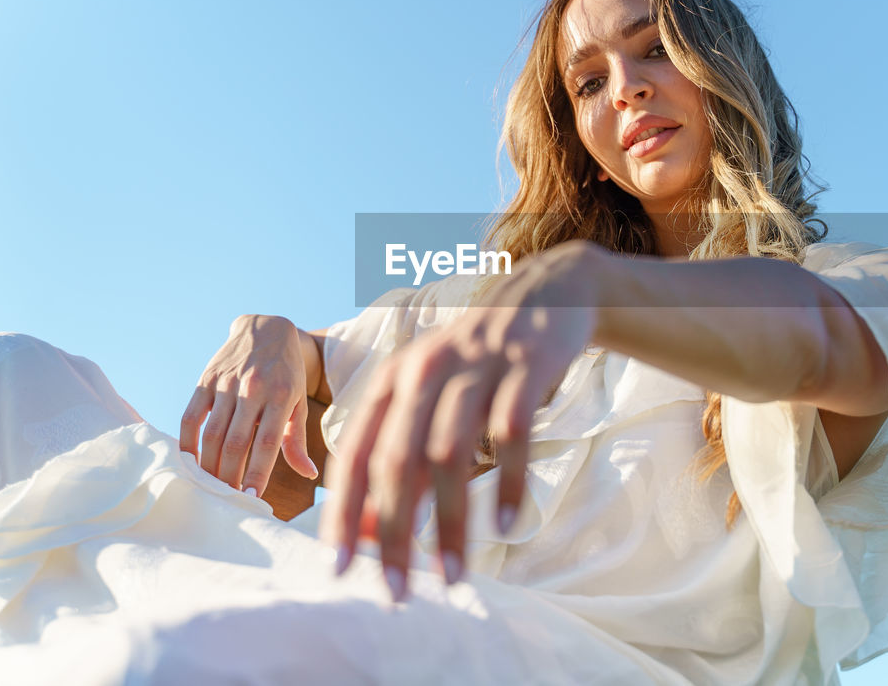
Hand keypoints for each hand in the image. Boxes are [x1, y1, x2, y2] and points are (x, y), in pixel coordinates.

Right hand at [181, 314, 320, 494]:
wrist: (265, 329)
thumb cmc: (286, 374)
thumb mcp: (298, 402)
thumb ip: (297, 440)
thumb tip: (309, 473)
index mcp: (280, 396)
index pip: (267, 443)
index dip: (258, 472)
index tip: (252, 498)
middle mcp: (252, 389)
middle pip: (236, 443)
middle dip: (230, 476)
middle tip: (228, 500)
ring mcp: (226, 384)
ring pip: (212, 434)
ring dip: (209, 466)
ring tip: (211, 488)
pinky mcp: (205, 380)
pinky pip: (190, 417)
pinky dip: (187, 443)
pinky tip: (190, 463)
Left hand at [319, 240, 603, 600]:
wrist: (547, 294)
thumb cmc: (478, 363)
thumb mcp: (430, 398)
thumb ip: (397, 457)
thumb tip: (363, 534)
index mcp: (391, 380)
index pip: (353, 454)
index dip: (342, 514)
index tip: (339, 570)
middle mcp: (424, 370)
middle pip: (396, 460)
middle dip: (393, 532)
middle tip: (396, 592)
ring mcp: (474, 365)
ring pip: (450, 454)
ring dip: (450, 523)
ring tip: (452, 577)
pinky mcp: (524, 365)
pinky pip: (511, 434)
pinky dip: (506, 483)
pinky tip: (506, 525)